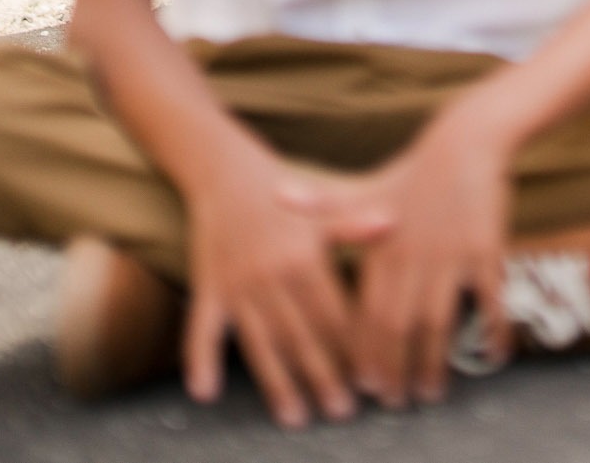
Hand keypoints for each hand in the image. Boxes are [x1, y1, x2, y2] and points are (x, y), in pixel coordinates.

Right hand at [184, 163, 369, 427]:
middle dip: (323, 376)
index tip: (370, 378)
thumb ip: (354, 224)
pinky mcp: (209, 288)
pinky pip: (202, 330)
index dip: (352, 348)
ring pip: (260, 343)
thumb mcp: (323, 206)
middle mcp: (271, 274)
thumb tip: (389, 223)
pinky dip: (200, 360)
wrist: (227, 174)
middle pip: (301, 336)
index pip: (334, 314)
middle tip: (342, 410)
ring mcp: (237, 285)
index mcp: (305, 257)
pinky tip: (205, 394)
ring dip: (277, 383)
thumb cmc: (285, 194)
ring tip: (294, 416)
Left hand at [282, 129, 513, 408]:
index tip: (367, 385)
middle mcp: (412, 257)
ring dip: (435, 363)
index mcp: (379, 249)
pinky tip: (492, 356)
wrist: (464, 143)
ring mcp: (450, 256)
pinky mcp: (484, 251)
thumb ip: (321, 204)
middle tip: (396, 401)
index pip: (367, 315)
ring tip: (431, 391)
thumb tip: (275, 194)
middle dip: (397, 370)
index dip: (367, 355)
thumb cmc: (410, 173)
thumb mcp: (361, 188)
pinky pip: (489, 301)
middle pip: (399, 328)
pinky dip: (492, 332)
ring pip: (438, 323)